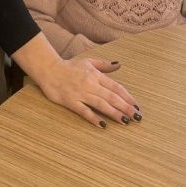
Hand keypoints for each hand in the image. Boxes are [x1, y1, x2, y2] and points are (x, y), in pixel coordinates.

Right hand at [11, 32, 140, 127]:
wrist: (49, 70)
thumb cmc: (69, 66)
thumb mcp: (88, 62)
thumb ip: (104, 65)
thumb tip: (119, 64)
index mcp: (96, 75)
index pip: (116, 87)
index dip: (127, 97)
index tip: (136, 106)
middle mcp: (90, 84)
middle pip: (111, 97)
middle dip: (125, 107)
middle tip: (136, 117)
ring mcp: (81, 93)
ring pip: (101, 104)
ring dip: (114, 113)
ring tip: (125, 121)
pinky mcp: (71, 102)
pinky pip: (84, 111)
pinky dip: (94, 118)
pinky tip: (103, 125)